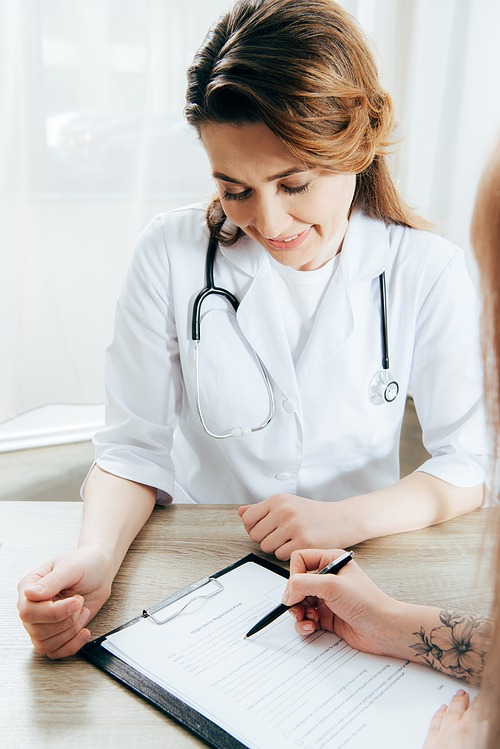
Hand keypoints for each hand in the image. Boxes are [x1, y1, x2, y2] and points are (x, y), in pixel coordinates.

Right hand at [17, 547, 113, 658]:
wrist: (99, 571)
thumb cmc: (84, 564)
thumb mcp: (71, 567)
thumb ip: (52, 581)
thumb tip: (30, 593)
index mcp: (29, 587)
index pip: (28, 612)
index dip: (53, 612)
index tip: (75, 602)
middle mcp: (33, 607)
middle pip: (37, 631)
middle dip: (66, 620)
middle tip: (79, 602)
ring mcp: (43, 622)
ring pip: (46, 644)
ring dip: (70, 631)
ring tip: (82, 611)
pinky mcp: (56, 632)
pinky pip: (56, 652)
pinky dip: (72, 645)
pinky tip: (84, 630)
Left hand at [238, 494, 358, 559]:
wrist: (342, 519)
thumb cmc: (313, 514)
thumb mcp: (287, 503)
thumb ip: (262, 509)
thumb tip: (241, 512)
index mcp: (278, 500)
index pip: (248, 519)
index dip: (253, 528)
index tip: (265, 530)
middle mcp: (284, 510)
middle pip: (255, 536)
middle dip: (265, 540)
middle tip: (280, 537)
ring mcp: (294, 526)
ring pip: (267, 547)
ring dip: (276, 549)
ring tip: (290, 540)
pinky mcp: (303, 542)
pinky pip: (280, 556)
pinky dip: (287, 555)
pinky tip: (298, 546)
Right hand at [283, 548, 406, 658]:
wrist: (383, 629)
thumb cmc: (367, 602)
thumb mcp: (332, 586)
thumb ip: (303, 584)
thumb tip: (286, 593)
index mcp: (330, 561)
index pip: (300, 559)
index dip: (295, 574)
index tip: (297, 589)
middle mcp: (327, 578)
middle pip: (296, 583)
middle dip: (295, 597)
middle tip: (299, 607)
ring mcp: (326, 597)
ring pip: (298, 602)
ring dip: (299, 612)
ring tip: (308, 619)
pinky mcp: (326, 616)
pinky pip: (305, 618)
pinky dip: (304, 624)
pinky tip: (312, 627)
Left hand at [422, 690, 488, 747]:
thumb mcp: (488, 744)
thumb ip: (485, 733)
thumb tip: (484, 728)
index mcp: (477, 729)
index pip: (481, 708)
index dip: (482, 700)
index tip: (483, 695)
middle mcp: (459, 728)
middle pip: (463, 708)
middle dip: (465, 700)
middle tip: (466, 694)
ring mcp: (444, 733)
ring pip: (449, 712)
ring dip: (454, 703)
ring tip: (457, 696)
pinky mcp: (431, 742)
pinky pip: (435, 723)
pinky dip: (439, 714)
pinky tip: (441, 710)